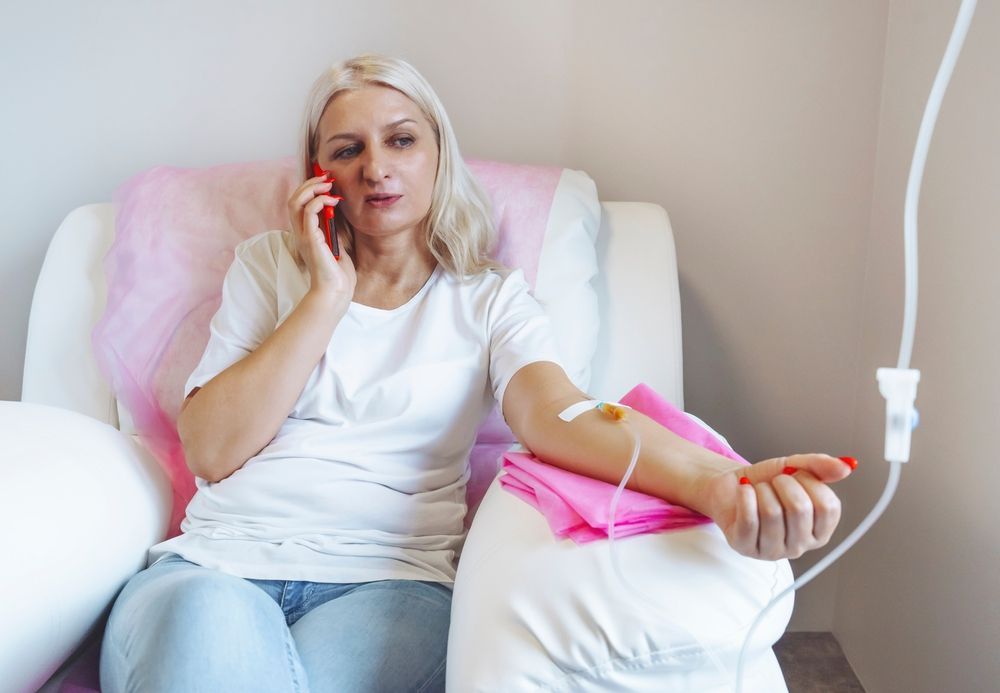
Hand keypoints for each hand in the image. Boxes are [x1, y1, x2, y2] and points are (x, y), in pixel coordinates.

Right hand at [287, 174, 355, 303]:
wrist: (336, 291)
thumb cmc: (337, 273)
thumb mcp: (335, 245)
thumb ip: (331, 230)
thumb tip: (335, 213)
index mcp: (305, 234)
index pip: (298, 204)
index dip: (309, 189)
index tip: (326, 181)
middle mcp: (300, 233)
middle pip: (294, 199)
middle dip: (309, 184)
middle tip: (326, 177)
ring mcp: (303, 236)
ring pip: (296, 202)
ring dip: (311, 188)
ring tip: (328, 184)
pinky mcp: (311, 239)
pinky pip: (309, 213)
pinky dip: (319, 201)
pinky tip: (332, 201)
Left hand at [703, 454, 852, 559]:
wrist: (730, 486)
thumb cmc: (766, 481)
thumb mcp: (795, 468)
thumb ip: (821, 466)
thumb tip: (847, 466)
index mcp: (819, 532)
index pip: (828, 507)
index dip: (810, 482)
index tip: (796, 475)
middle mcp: (799, 547)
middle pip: (800, 509)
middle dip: (784, 483)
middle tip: (775, 481)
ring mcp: (772, 551)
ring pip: (772, 513)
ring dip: (763, 490)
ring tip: (759, 489)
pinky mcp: (745, 547)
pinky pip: (749, 519)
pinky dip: (745, 496)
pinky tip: (744, 490)